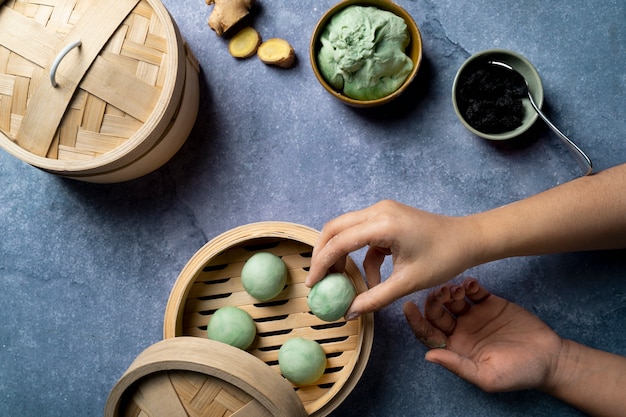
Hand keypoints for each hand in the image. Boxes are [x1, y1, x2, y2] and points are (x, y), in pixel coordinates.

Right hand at [306, 200, 478, 318]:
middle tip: (319, 279)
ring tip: (341, 281)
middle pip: (335, 228)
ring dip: (341, 254)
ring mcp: (382, 211)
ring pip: (347, 230)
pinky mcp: (387, 216)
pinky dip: (362, 256)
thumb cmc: (443, 259)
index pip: (339, 242)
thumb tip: (349, 312)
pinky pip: (363, 235)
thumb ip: (375, 298)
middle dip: (324, 254)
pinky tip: (371, 279)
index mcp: (382, 224)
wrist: (469, 240)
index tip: (313, 284)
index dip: (322, 264)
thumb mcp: (407, 283)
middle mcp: (378, 211)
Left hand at [403, 278, 563, 392]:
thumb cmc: (518, 373)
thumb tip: (429, 357)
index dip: (416, 321)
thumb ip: (458, 365)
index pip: (428, 333)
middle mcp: (461, 330)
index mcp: (455, 348)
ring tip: (456, 289)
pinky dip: (469, 284)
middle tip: (440, 293)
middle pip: (437, 313)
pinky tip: (470, 284)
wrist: (550, 358)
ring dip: (449, 291)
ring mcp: (475, 315)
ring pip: (452, 299)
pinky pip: (474, 291)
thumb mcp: (486, 376)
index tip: (408, 307)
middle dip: (433, 302)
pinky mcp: (490, 303)